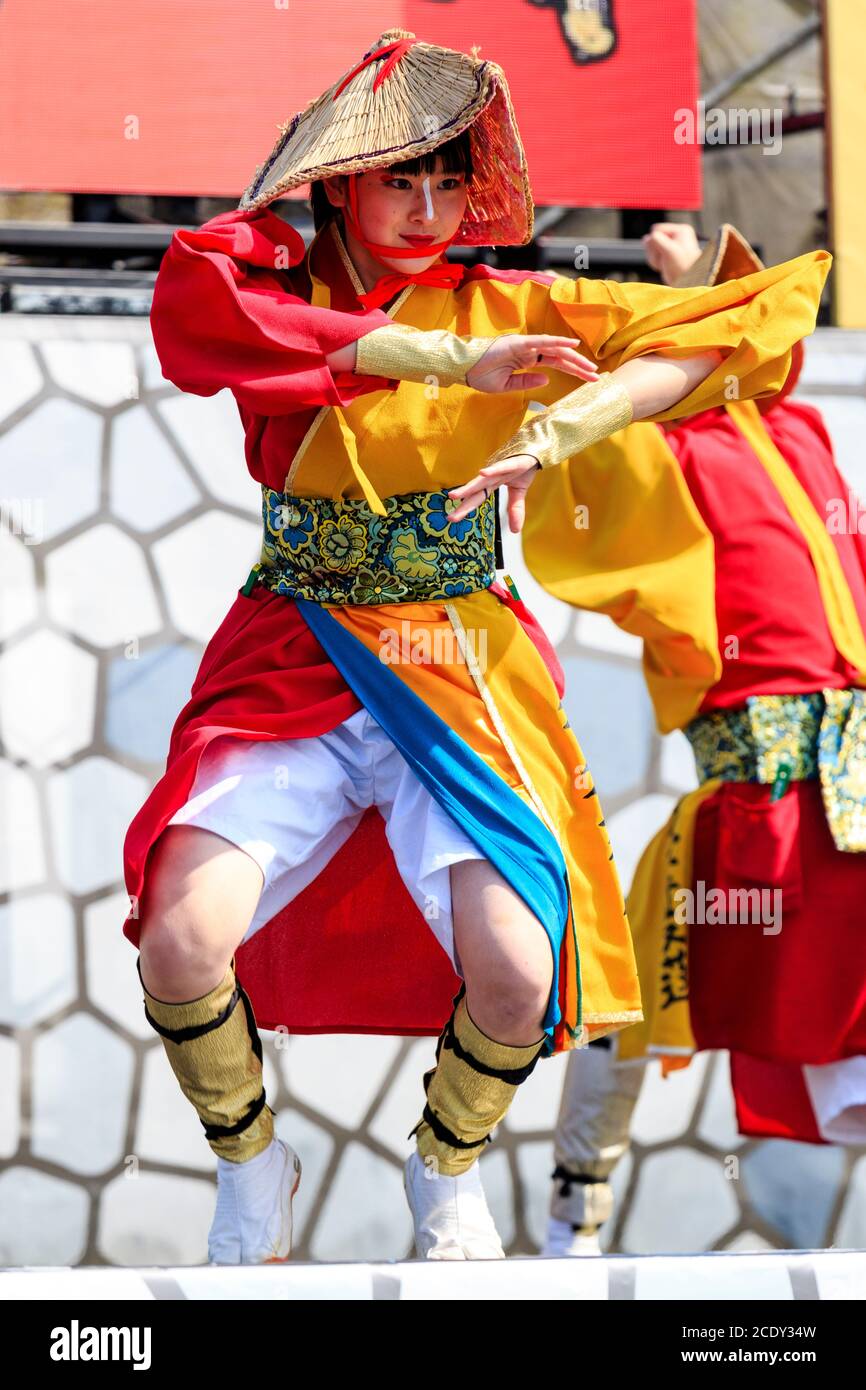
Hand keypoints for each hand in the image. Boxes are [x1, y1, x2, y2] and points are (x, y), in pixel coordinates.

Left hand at [446, 455, 540, 532]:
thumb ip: (515, 510)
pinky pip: (502, 466)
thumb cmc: (523, 468)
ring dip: (469, 487)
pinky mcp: (513, 462)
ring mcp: (501, 468)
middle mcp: (493, 476)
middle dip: (462, 504)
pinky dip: (493, 470)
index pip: (477, 498)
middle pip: (475, 492)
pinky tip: (483, 473)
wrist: (535, 450)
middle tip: (450, 517)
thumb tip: (515, 531)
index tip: (451, 518)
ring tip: (454, 495)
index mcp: (493, 484)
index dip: (465, 508)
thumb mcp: (519, 492)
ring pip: (483, 480)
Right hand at [466, 335, 598, 392]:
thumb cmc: (480, 375)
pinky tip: (573, 345)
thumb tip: (547, 381)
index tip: (589, 379)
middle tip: (597, 376)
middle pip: (561, 357)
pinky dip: (558, 342)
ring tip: (591, 367)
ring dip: (575, 357)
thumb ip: (527, 381)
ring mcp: (525, 346)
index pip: (556, 364)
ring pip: (556, 350)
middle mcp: (529, 351)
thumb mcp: (507, 385)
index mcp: (527, 360)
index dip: (573, 371)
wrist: (463, 368)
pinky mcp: (519, 343)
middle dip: (579, 366)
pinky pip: (543, 342)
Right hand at [642, 223, 702, 286]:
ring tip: (665, 265)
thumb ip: (657, 240)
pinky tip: (663, 266)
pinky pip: (653, 254)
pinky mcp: (667, 253)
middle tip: (665, 260)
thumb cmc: (683, 269)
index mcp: (681, 230)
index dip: (656, 242)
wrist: (688, 283)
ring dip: (655, 258)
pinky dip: (656, 262)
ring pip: (651, 247)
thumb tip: (647, 237)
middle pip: (653, 238)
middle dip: (655, 251)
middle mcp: (677, 235)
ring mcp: (672, 244)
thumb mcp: (669, 251)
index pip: (656, 229)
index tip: (665, 253)